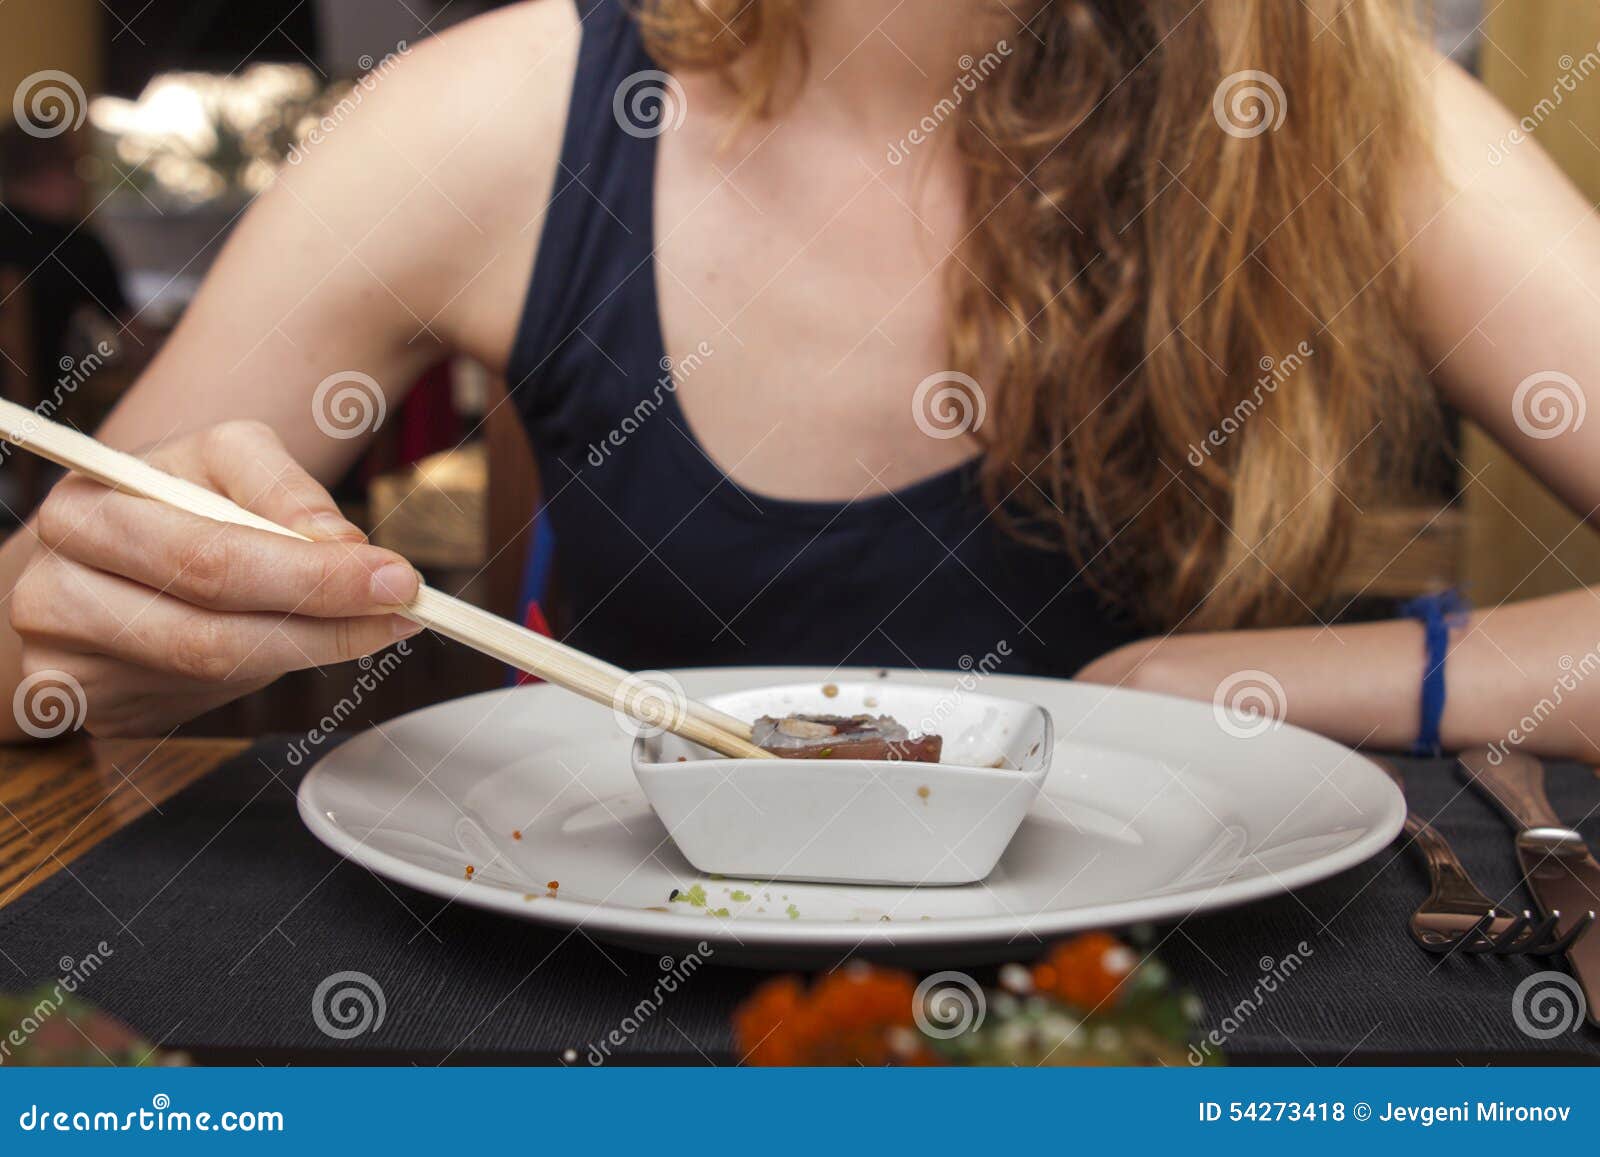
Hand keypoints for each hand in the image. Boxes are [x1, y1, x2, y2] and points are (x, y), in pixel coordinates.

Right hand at [8, 421, 420, 737]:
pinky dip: (255, 679)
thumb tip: (344, 547)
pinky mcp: (79, 700)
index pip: (213, 555)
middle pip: (211, 631)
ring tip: (366, 628)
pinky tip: (292, 646)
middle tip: (400, 614)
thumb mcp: (226, 459)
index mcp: (90, 504)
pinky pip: (189, 704)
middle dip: (325, 627)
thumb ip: (285, 489)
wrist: (95, 550)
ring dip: (305, 653)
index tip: (394, 580)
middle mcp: (57, 581)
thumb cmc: (170, 498)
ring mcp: (61, 650)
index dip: (313, 577)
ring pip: (209, 672)